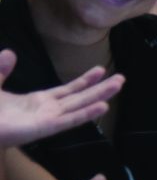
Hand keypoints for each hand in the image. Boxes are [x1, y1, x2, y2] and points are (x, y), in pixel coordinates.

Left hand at [0, 53, 124, 146]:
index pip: (68, 90)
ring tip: (118, 86)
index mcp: (39, 101)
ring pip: (81, 106)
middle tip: (122, 78)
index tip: (101, 69)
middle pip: (81, 97)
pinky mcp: (45, 128)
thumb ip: (1, 70)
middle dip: (101, 88)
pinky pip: (70, 119)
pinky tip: (103, 106)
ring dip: (100, 96)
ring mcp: (49, 119)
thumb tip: (11, 52)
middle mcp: (49, 110)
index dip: (84, 80)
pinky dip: (86, 114)